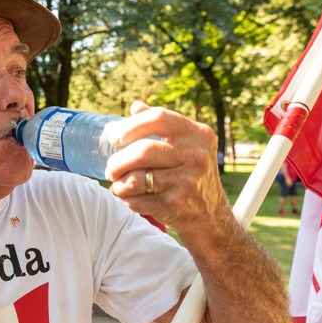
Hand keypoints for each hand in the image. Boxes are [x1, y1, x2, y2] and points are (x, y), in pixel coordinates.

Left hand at [105, 101, 228, 235]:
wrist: (212, 215)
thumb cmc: (191, 175)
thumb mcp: (187, 146)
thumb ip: (163, 126)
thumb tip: (135, 107)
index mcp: (198, 134)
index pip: (159, 118)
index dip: (132, 126)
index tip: (115, 138)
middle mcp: (197, 155)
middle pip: (144, 150)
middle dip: (119, 161)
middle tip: (110, 169)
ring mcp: (188, 181)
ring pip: (137, 178)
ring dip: (120, 183)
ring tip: (117, 184)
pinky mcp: (177, 203)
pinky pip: (139, 200)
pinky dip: (128, 199)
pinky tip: (129, 198)